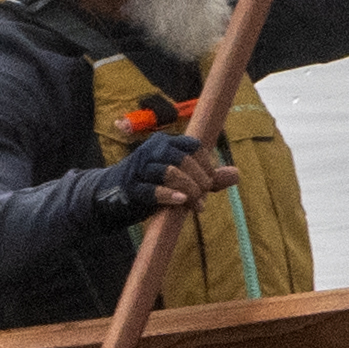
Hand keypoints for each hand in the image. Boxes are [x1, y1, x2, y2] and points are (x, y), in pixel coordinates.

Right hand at [103, 129, 227, 219]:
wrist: (111, 196)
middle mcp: (152, 150)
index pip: (194, 146)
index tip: (209, 183)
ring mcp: (140, 168)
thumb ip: (208, 177)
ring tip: (197, 205)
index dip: (207, 165)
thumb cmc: (152, 184)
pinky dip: (169, 195)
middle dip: (199, 181)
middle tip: (203, 197)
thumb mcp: (182, 178)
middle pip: (184, 159)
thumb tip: (237, 175)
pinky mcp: (131, 188)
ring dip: (189, 190)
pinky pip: (152, 190)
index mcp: (165, 142)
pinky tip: (181, 202)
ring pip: (170, 172)